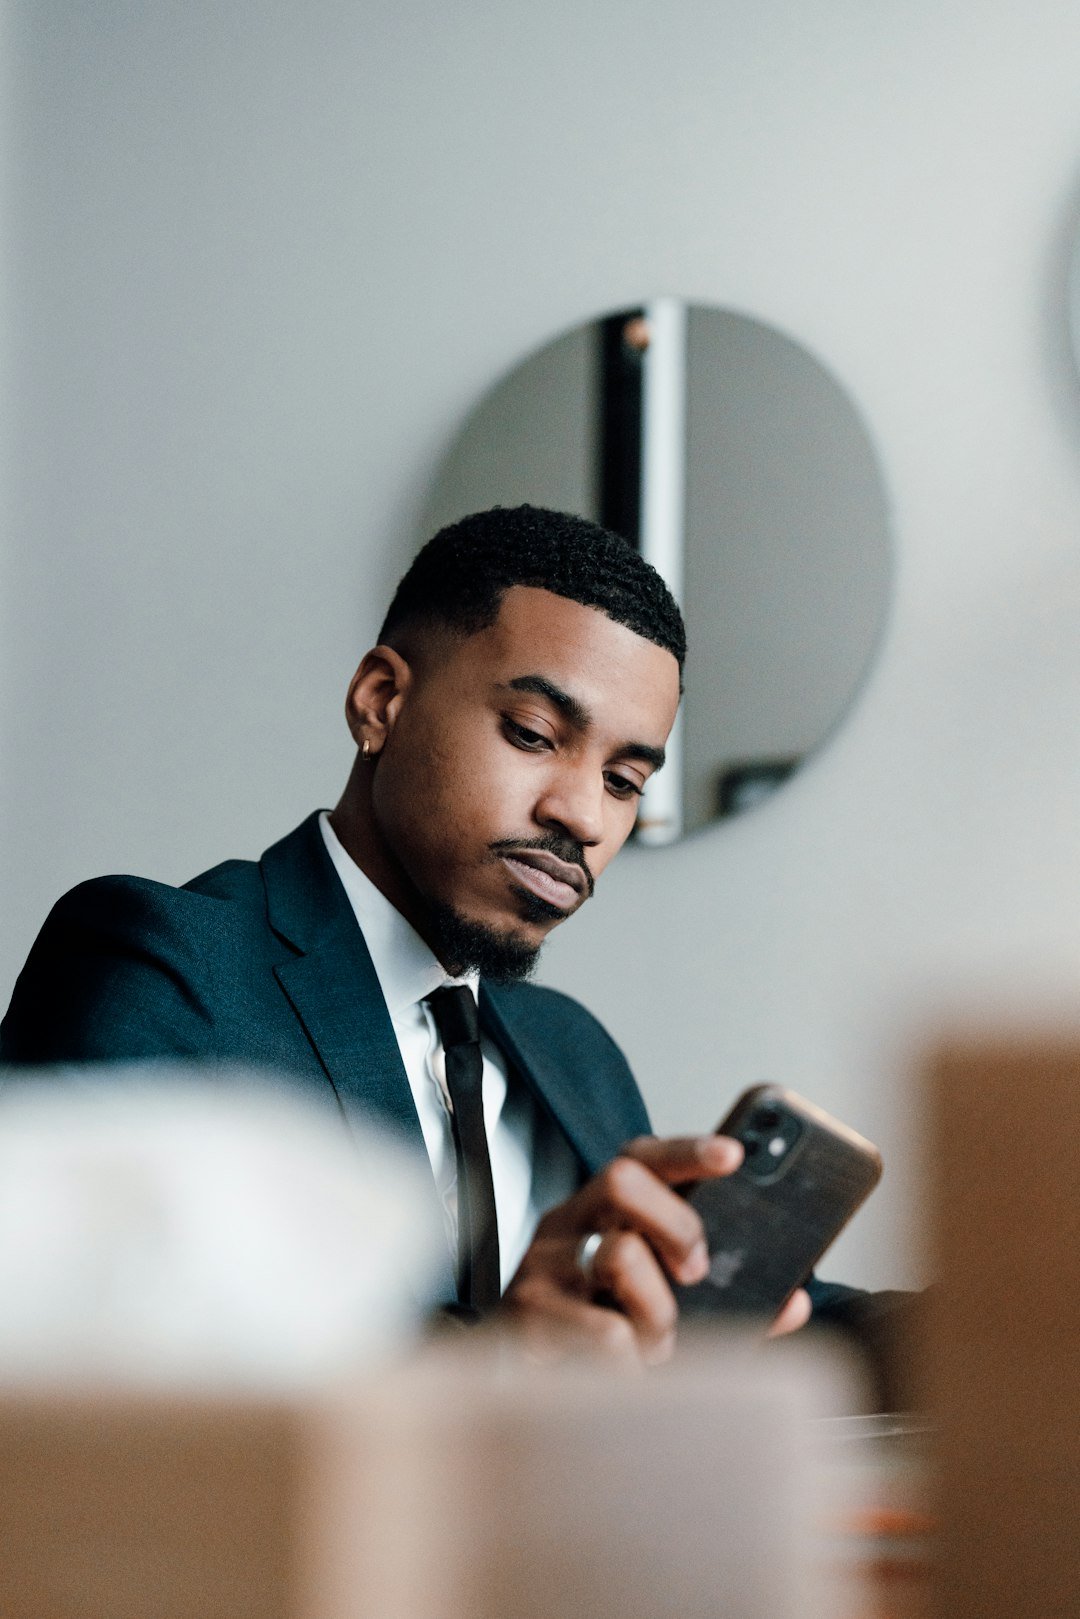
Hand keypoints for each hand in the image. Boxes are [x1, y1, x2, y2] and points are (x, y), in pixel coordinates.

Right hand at [500, 1135, 810, 1363]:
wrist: (511, 1386)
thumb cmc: (596, 1331)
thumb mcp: (656, 1302)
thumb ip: (727, 1299)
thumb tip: (795, 1302)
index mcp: (601, 1210)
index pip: (640, 1156)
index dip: (686, 1151)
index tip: (733, 1155)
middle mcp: (567, 1223)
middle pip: (621, 1180)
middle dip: (676, 1224)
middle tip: (695, 1273)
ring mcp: (543, 1265)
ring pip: (618, 1257)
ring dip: (659, 1311)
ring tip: (659, 1344)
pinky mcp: (527, 1316)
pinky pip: (603, 1333)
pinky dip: (635, 1362)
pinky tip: (630, 1375)